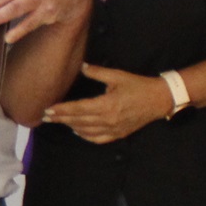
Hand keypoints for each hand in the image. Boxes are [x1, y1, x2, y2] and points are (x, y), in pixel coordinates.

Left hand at [40, 63, 177, 143]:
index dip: (61, 110)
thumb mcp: (118, 76)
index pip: (77, 109)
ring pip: (85, 131)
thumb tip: (82, 67)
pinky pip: (97, 139)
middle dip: (60, 119)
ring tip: (58, 121)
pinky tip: (77, 131)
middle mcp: (108, 120)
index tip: (47, 109)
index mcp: (106, 105)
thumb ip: (98, 72)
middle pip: (78, 121)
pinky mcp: (118, 134)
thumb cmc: (139, 86)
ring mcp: (113, 129)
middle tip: (45, 116)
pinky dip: (85, 136)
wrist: (160, 99)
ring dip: (70, 126)